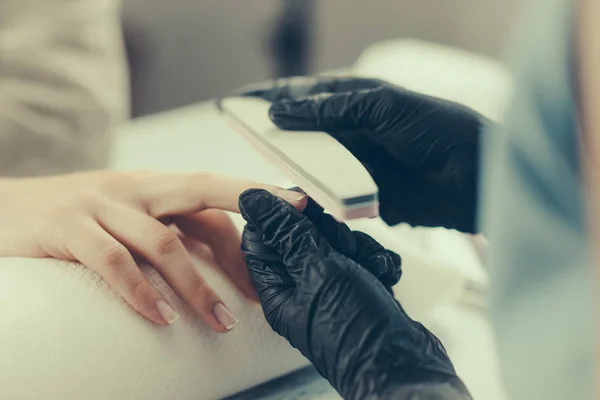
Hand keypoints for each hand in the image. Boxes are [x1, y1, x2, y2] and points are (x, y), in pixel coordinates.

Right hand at [0, 171, 305, 329]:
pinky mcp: (67, 227)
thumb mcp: (129, 215)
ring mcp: (100, 204)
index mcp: (154, 184)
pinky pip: (113, 261)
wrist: (3, 207)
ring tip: (221, 322)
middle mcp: (135, 187)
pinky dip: (140, 292)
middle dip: (248, 219)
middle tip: (280, 257)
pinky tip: (161, 319)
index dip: (255, 204)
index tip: (298, 215)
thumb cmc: (79, 218)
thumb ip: (170, 228)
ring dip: (197, 286)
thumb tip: (222, 258)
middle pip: (202, 191)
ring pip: (163, 242)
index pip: (213, 193)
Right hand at [239, 76, 486, 232]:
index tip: (237, 103)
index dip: (269, 97)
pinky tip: (299, 200)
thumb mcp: (386, 109)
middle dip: (273, 136)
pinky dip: (314, 197)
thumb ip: (336, 108)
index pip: (304, 95)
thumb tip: (284, 110)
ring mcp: (359, 163)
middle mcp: (354, 131)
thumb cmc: (441, 130)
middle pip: (303, 132)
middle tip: (245, 141)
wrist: (478, 179)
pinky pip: (331, 195)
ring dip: (292, 170)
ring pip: (314, 166)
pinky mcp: (367, 194)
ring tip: (267, 174)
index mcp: (358, 101)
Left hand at [239, 189, 470, 398]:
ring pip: (337, 243)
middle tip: (343, 247)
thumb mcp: (317, 269)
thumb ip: (287, 232)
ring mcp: (332, 287)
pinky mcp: (359, 287)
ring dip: (357, 247)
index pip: (263, 236)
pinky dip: (375, 261)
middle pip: (304, 235)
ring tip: (367, 267)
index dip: (282, 213)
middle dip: (329, 232)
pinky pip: (362, 257)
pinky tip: (383, 275)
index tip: (306, 202)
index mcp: (278, 287)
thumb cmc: (354, 328)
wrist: (404, 365)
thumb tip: (252, 200)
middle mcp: (302, 287)